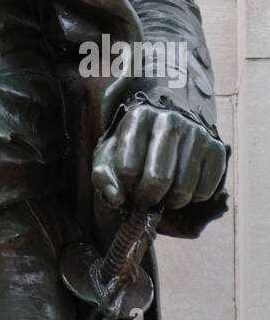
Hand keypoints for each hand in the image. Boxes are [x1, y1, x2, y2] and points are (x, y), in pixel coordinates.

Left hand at [91, 102, 225, 210]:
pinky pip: (205, 190)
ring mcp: (196, 132)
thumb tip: (116, 199)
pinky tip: (183, 187)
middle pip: (158, 179)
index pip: (128, 168)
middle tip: (146, 198)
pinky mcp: (216, 148)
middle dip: (148, 198)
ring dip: (171, 201)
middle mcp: (169, 120)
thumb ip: (104, 178)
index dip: (126, 186)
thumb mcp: (110, 157)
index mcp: (139, 118)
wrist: (166, 129)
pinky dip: (193, 198)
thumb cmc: (133, 148)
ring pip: (183, 188)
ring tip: (164, 192)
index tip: (129, 184)